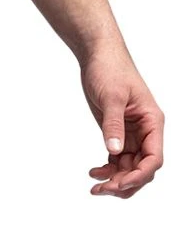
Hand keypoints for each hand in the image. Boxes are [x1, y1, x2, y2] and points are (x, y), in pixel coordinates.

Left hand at [81, 46, 163, 198]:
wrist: (98, 57)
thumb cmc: (110, 69)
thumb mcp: (112, 97)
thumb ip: (113, 124)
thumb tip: (115, 151)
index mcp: (152, 122)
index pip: (154, 158)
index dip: (138, 176)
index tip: (118, 184)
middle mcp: (146, 131)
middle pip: (142, 169)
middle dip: (125, 183)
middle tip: (101, 190)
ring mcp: (132, 135)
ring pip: (130, 168)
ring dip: (115, 181)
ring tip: (95, 188)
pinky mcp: (118, 134)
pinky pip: (118, 161)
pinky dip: (108, 171)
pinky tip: (94, 173)